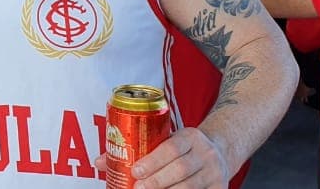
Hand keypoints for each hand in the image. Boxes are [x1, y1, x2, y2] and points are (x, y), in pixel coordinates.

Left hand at [94, 127, 228, 188]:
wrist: (221, 151)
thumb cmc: (184, 148)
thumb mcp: (166, 140)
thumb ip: (136, 148)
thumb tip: (99, 162)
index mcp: (190, 136)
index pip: (172, 148)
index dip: (153, 161)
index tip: (135, 171)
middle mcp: (205, 153)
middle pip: (180, 169)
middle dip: (156, 181)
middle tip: (137, 188)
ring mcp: (215, 172)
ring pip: (189, 186)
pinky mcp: (220, 187)